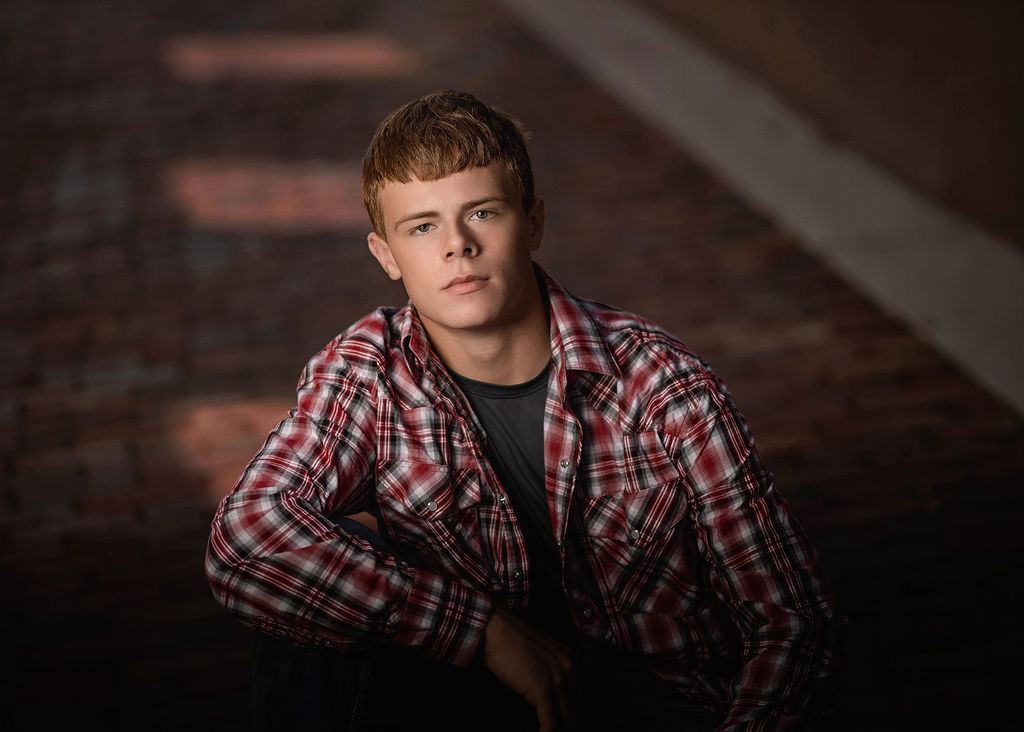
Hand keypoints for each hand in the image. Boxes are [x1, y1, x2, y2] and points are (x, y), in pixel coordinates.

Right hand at [481, 605, 575, 730]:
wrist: (495, 630)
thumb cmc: (507, 640)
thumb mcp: (535, 653)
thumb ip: (545, 669)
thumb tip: (541, 691)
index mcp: (566, 658)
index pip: (577, 693)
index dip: (571, 712)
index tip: (565, 724)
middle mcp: (567, 668)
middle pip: (574, 707)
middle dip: (567, 724)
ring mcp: (556, 679)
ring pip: (565, 717)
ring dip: (558, 730)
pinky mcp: (542, 690)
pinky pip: (550, 721)